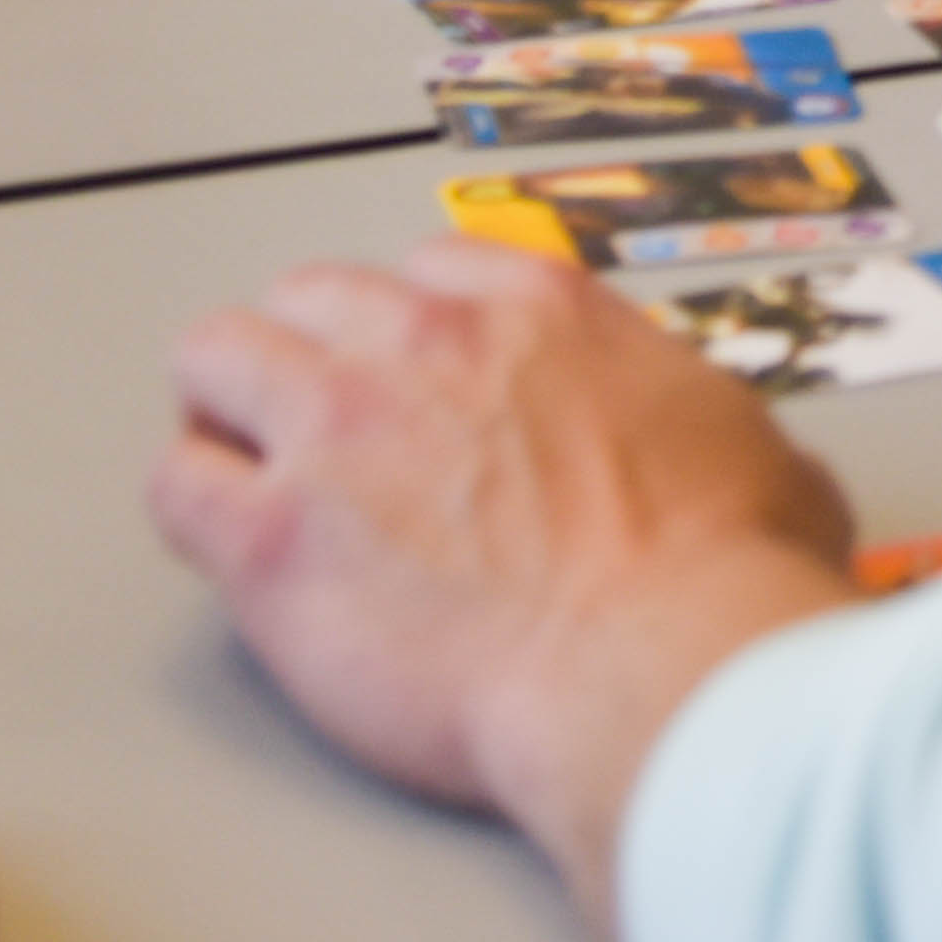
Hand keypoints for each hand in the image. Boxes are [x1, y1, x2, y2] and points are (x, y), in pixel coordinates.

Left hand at [150, 241, 865, 927]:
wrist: (661, 670)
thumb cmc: (722, 580)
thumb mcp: (764, 457)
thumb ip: (704, 432)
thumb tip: (732, 462)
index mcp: (544, 315)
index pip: (432, 271)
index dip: (419, 331)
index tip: (424, 381)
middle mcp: (427, 346)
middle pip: (310, 297)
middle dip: (312, 357)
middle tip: (325, 430)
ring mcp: (338, 429)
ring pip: (215, 358)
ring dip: (230, 411)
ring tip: (247, 472)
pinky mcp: (273, 536)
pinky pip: (177, 485)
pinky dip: (193, 508)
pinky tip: (223, 545)